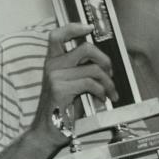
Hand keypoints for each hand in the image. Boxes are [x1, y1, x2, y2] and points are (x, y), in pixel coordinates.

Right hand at [26, 23, 118, 151]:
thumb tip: (105, 63)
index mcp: (53, 62)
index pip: (57, 35)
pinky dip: (101, 92)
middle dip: (105, 60)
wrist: (48, 132)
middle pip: (86, 48)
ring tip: (109, 93)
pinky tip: (101, 100)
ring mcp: (54, 76)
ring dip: (108, 82)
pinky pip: (91, 83)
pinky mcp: (60, 88)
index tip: (89, 27)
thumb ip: (81, 70)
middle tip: (110, 74)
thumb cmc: (63, 108)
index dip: (74, 27)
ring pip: (94, 69)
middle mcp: (52, 66)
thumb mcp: (71, 84)